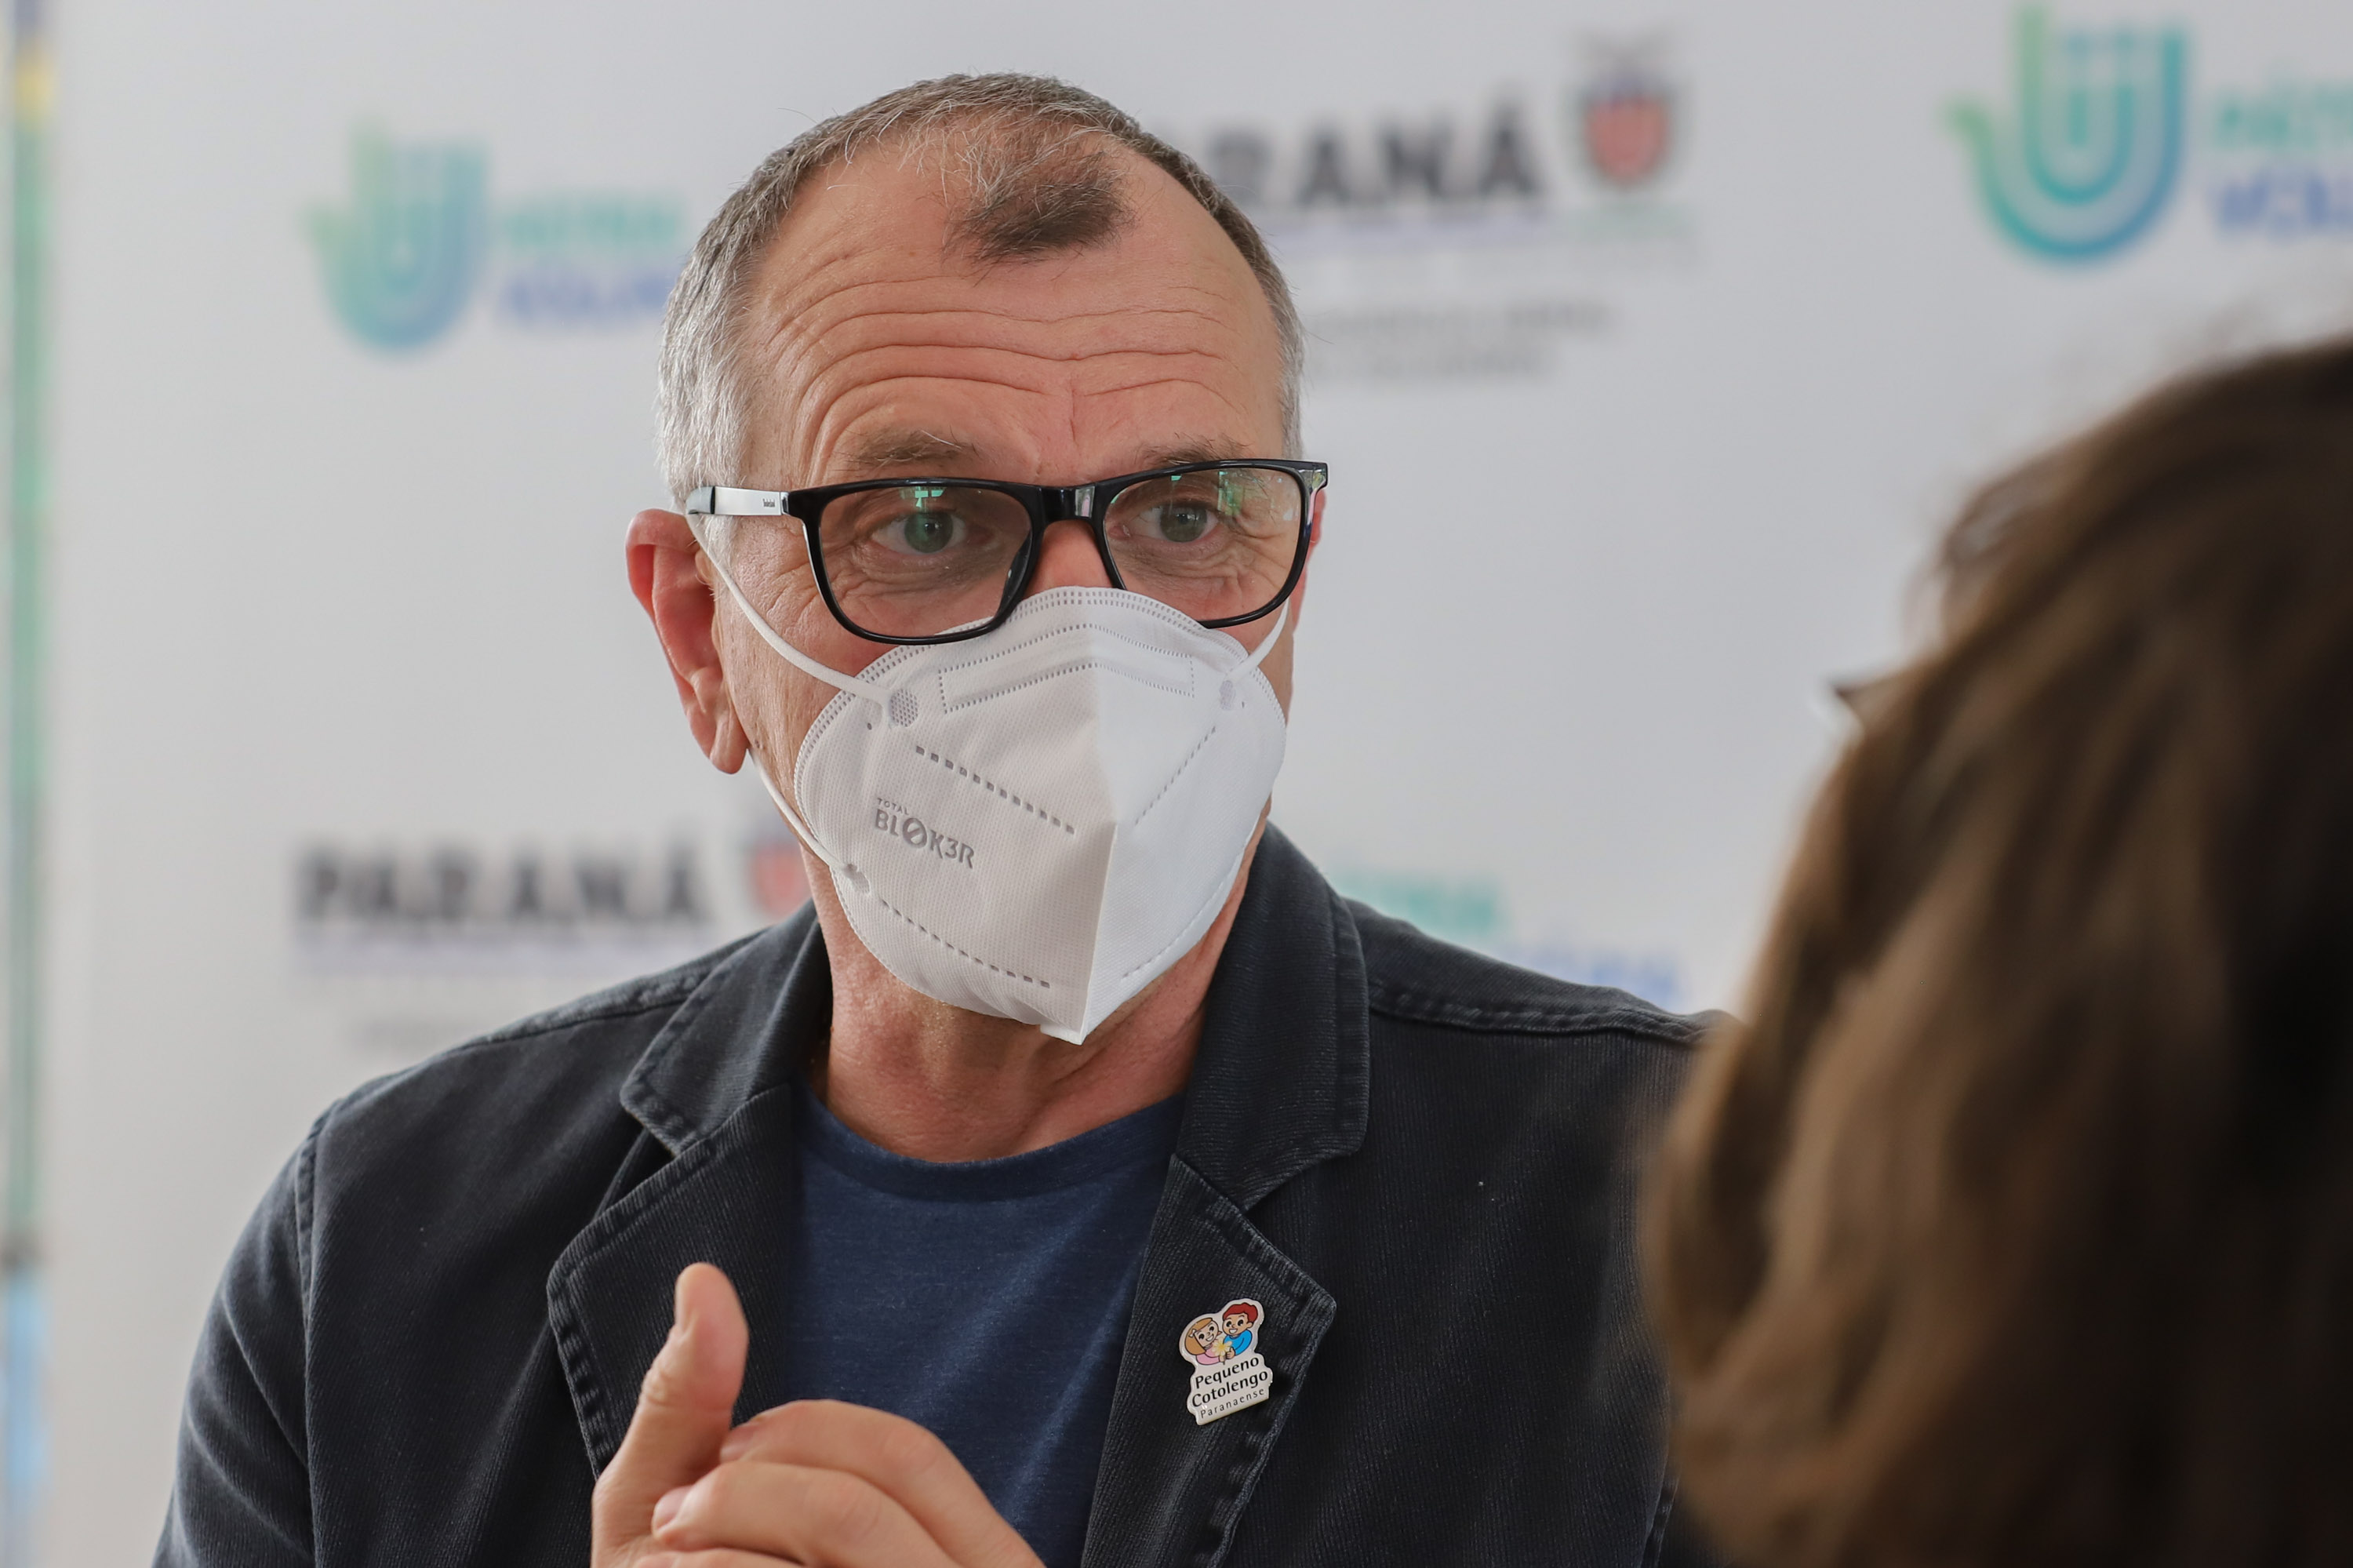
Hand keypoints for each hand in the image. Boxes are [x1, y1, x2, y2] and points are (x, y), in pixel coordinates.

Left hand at [591, 1263, 1044, 1567]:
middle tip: (677, 1528)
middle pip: (863, 1499)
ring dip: (719, 1547)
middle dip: (747, 1494)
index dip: (801, 1439)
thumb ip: (690, 1405)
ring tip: (676, 1565)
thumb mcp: (668, 1511)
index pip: (906, 1454)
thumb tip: (702, 1277)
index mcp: (944, 1550)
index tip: (724, 1471)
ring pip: (834, 1537)